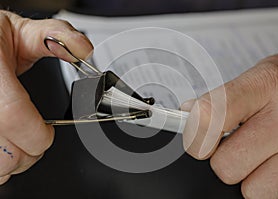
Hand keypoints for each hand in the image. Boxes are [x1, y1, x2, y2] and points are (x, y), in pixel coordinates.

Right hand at [0, 10, 92, 183]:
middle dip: (31, 151)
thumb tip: (85, 51)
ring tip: (18, 138)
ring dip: (13, 160)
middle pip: (6, 154)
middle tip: (35, 135)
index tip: (48, 132)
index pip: (14, 117)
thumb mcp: (23, 31)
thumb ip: (57, 36)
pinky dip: (0, 162)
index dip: (39, 134)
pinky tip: (4, 141)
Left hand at [182, 53, 277, 198]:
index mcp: (268, 85)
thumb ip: (220, 99)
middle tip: (238, 146)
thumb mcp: (256, 77)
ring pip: (253, 191)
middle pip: (227, 164)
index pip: (211, 116)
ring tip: (264, 155)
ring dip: (250, 178)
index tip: (197, 141)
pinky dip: (273, 189)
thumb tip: (188, 114)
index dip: (195, 135)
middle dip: (224, 160)